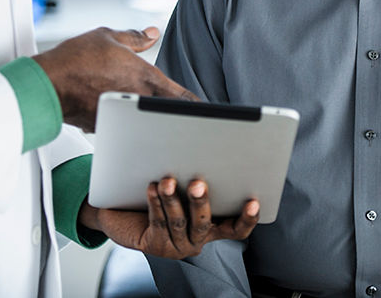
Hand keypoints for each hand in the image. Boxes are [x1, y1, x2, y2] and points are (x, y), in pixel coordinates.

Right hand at [32, 26, 196, 131]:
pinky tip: (119, 114)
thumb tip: (152, 32)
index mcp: (146, 77)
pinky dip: (127, 123)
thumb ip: (135, 37)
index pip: (183, 97)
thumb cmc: (75, 60)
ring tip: (154, 118)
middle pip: (169, 114)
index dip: (199, 106)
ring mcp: (124, 117)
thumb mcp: (108, 37)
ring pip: (146, 123)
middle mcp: (138, 99)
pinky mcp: (107, 127)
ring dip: (151, 120)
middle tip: (189, 120)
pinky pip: (124, 126)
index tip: (209, 111)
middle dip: (178, 115)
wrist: (47, 84)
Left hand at [79, 177, 259, 259]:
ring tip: (167, 180)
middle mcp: (197, 240)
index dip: (247, 218)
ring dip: (173, 200)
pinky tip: (152, 187)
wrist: (127, 213)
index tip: (252, 201)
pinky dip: (155, 203)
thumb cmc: (164, 192)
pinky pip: (158, 223)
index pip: (236, 229)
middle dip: (201, 202)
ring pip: (178, 222)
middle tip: (197, 183)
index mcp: (212, 227)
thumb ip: (199, 170)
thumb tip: (203, 133)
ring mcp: (177, 246)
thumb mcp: (186, 184)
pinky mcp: (156, 247)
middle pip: (204, 223)